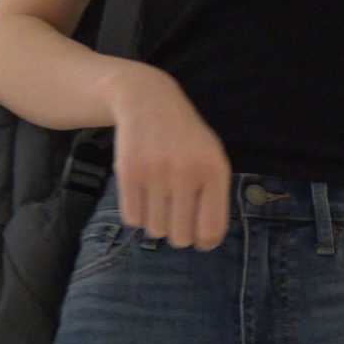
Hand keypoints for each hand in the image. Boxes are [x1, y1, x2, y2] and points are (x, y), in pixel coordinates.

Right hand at [101, 62, 231, 250]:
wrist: (148, 100)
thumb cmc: (186, 139)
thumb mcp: (212, 157)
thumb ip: (214, 197)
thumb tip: (206, 243)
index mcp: (214, 171)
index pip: (211, 230)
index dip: (204, 242)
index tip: (199, 239)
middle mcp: (186, 172)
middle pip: (180, 237)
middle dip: (177, 235)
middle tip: (175, 219)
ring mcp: (156, 172)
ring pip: (155, 230)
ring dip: (156, 223)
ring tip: (159, 201)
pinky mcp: (128, 172)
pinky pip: (132, 219)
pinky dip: (136, 214)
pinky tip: (142, 196)